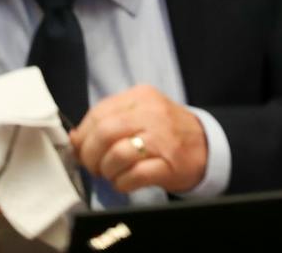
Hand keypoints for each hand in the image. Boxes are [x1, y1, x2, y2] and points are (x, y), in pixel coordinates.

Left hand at [70, 84, 207, 194]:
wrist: (206, 145)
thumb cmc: (166, 131)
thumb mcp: (140, 115)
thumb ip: (108, 121)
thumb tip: (74, 138)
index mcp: (141, 97)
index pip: (98, 113)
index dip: (83, 136)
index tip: (82, 149)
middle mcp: (152, 113)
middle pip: (103, 133)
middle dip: (90, 156)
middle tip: (94, 166)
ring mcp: (162, 139)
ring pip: (117, 155)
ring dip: (107, 171)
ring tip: (112, 174)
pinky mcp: (169, 164)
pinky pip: (133, 176)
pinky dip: (122, 183)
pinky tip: (125, 182)